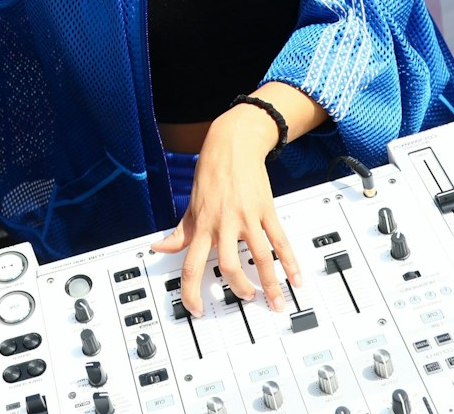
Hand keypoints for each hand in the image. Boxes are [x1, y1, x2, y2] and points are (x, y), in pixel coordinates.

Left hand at [151, 106, 299, 316]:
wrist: (233, 145)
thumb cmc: (211, 174)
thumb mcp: (191, 205)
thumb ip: (179, 232)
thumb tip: (159, 248)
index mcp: (202, 226)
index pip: (191, 265)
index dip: (191, 292)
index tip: (196, 309)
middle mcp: (224, 223)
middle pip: (229, 265)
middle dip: (238, 288)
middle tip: (245, 299)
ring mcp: (247, 218)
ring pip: (259, 257)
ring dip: (269, 283)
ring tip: (275, 301)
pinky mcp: (266, 210)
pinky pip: (279, 240)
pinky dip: (289, 261)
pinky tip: (295, 277)